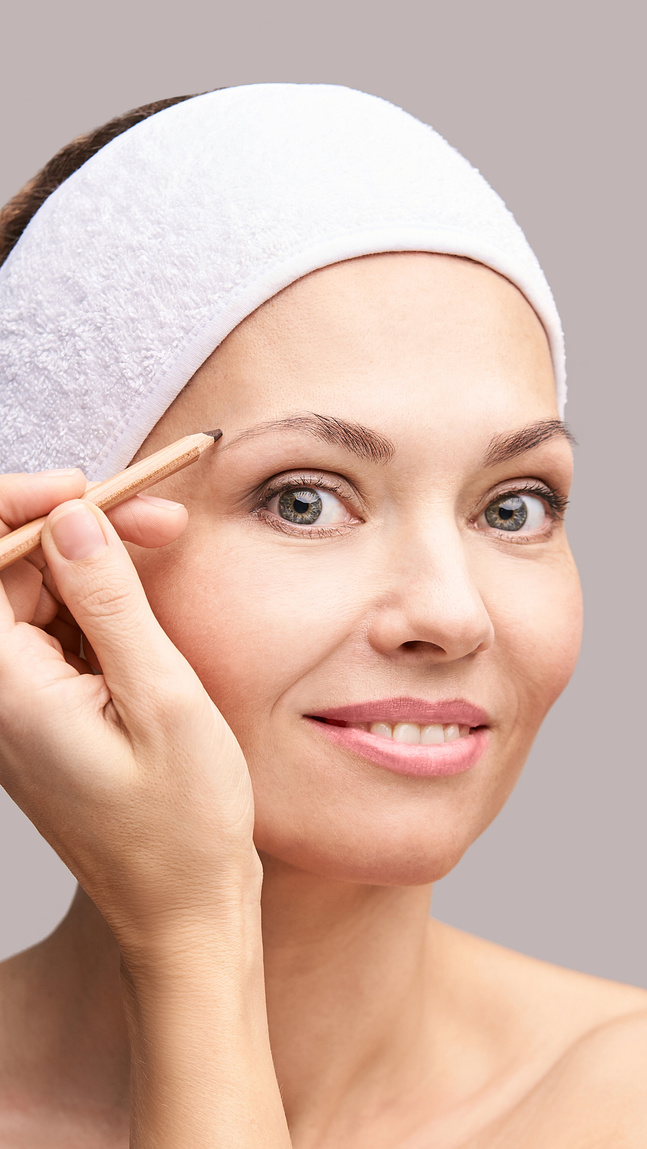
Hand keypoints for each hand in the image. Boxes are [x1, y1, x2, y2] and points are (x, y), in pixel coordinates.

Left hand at [0, 470, 258, 956]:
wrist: (184, 912)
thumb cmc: (182, 829)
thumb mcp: (163, 701)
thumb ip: (110, 603)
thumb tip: (72, 520)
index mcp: (8, 694)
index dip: (26, 511)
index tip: (90, 489)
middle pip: (11, 576)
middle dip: (77, 529)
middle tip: (157, 517)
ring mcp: (17, 708)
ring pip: (37, 599)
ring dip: (93, 562)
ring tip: (163, 542)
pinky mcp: (43, 715)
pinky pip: (56, 634)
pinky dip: (98, 603)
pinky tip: (145, 597)